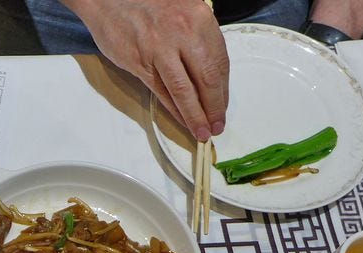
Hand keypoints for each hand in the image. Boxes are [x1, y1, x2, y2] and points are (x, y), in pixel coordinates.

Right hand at [67, 0, 227, 140]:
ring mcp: (160, 48)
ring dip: (194, 115)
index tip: (222, 105)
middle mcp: (183, 32)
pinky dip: (173, 109)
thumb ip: (197, 37)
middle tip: (216, 125)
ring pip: (184, 90)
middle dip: (213, 107)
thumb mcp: (183, 11)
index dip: (223, 89)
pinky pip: (161, 91)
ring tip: (201, 131)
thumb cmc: (146, 5)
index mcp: (199, 18)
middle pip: (206, 78)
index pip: (220, 61)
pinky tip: (180, 118)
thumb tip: (207, 72)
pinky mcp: (139, 62)